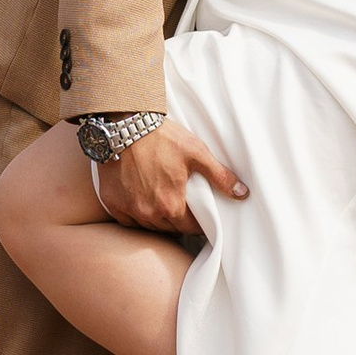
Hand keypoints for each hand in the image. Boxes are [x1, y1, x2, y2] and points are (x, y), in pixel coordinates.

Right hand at [90, 113, 248, 232]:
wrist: (124, 126)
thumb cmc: (161, 137)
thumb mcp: (196, 152)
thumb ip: (220, 176)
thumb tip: (242, 194)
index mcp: (172, 205)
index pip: (191, 228)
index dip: (198, 222)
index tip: (199, 215)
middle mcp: (149, 213)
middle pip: (170, 229)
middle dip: (178, 221)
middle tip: (182, 205)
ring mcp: (129, 210)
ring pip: (149, 226)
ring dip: (158, 220)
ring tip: (163, 203)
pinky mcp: (112, 203)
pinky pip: (128, 221)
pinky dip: (136, 216)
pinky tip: (142, 203)